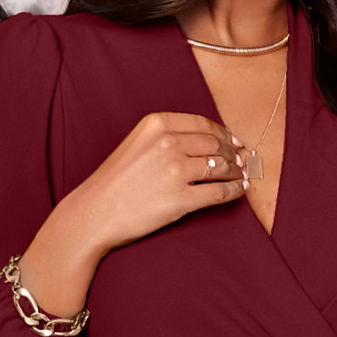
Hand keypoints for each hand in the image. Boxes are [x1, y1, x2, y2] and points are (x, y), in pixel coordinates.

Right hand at [17, 112, 247, 316]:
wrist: (94, 212)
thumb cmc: (114, 182)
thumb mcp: (136, 144)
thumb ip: (165, 137)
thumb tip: (205, 143)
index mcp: (156, 124)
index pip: (202, 124)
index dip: (224, 133)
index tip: (234, 141)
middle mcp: (167, 143)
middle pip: (215, 145)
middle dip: (233, 153)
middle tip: (242, 161)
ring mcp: (175, 171)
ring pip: (221, 167)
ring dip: (237, 171)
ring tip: (242, 175)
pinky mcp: (181, 199)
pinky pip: (220, 192)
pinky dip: (235, 191)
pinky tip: (241, 191)